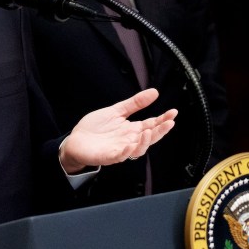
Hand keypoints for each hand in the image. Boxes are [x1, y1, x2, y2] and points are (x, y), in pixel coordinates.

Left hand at [60, 88, 176, 174]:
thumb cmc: (95, 128)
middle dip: (160, 131)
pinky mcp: (109, 156)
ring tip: (149, 131)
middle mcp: (129, 140)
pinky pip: (120, 156)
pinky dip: (126, 152)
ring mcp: (120, 149)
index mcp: (132, 129)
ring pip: (138, 149)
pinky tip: (131, 145)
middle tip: (169, 122)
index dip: (163, 119)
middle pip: (150, 137)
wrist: (76, 140)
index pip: (152, 124)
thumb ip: (135, 103)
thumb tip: (154, 92)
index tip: (173, 112)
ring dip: (145, 142)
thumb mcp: (117, 111)